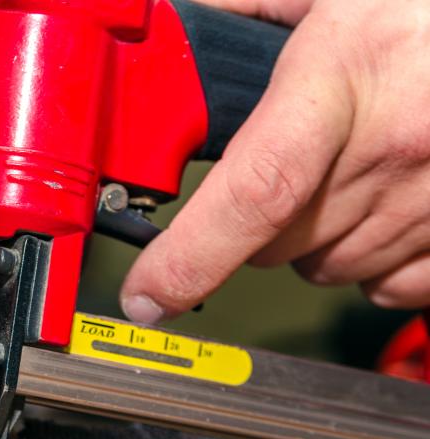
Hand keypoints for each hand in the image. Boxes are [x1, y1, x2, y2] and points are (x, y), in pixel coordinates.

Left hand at [121, 0, 429, 323]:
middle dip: (252, 226)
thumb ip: (249, 9)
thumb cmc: (423, 2)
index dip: (189, 259)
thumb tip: (176, 30)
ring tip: (342, 169)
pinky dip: (371, 259)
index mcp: (343, 80)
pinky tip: (382, 205)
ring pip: (329, 268)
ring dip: (313, 238)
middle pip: (277, 244)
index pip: (254, 194)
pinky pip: (392, 285)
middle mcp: (396, 149)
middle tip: (275, 167)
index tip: (147, 298)